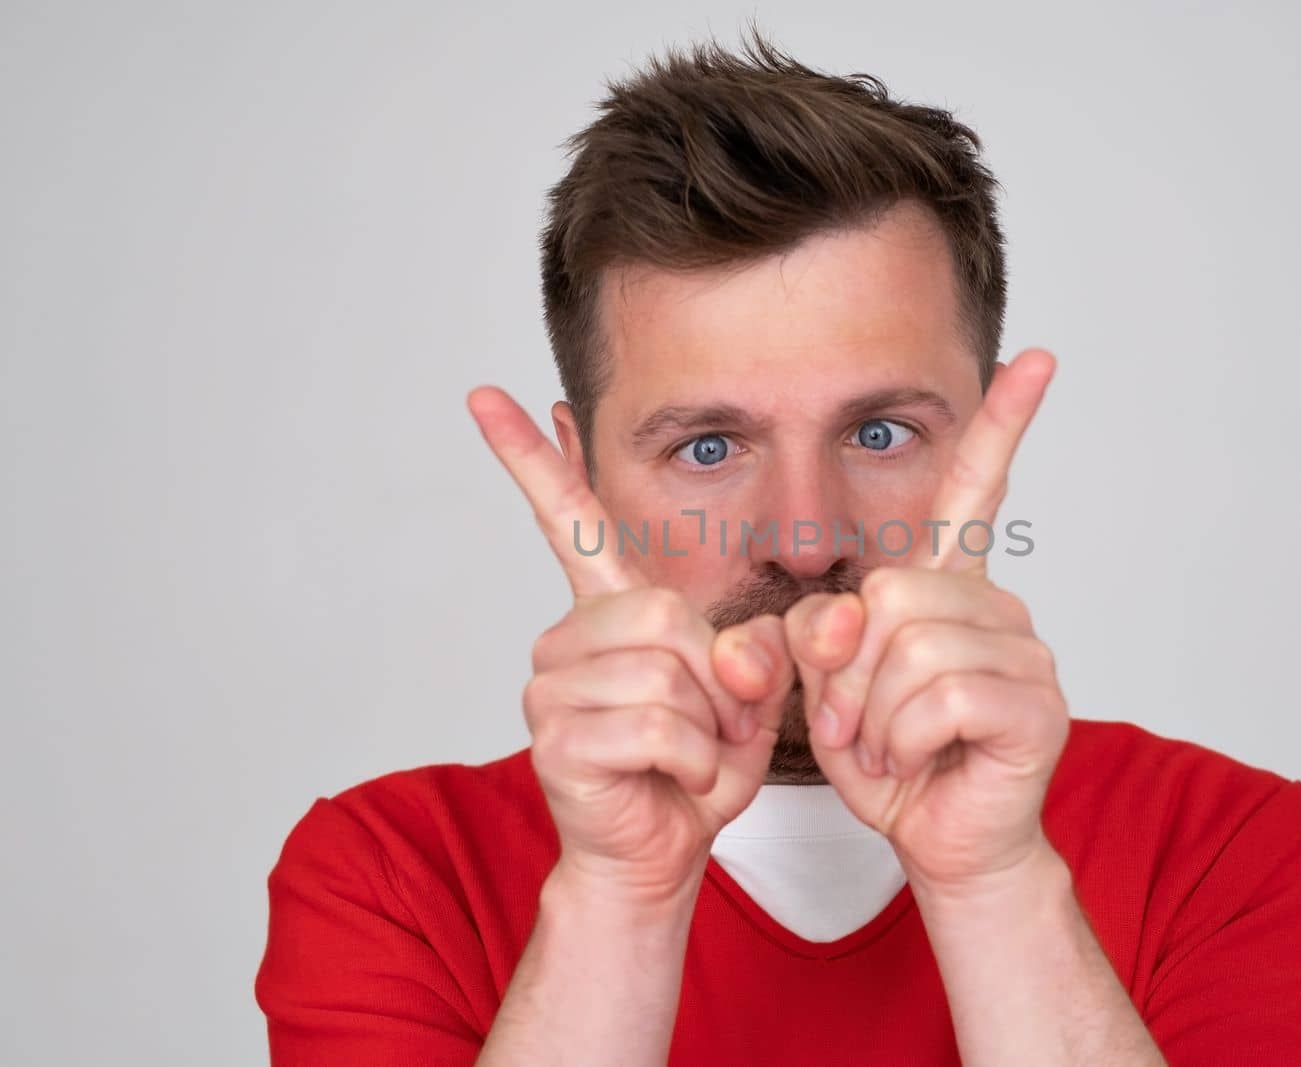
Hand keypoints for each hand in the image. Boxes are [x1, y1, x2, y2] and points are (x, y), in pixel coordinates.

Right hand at [468, 388, 794, 903]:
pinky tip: (678, 778)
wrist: (662, 849)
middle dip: (718, 678)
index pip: (566, 517)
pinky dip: (694, 759)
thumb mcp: (750, 695)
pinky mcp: (555, 737)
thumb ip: (759, 651)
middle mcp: (568, 636)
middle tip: (721, 722)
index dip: (528, 456)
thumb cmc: (696, 766)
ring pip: (667, 674)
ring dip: (710, 727)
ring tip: (692, 754)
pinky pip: (657, 725)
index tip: (484, 395)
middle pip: (667, 614)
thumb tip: (734, 647)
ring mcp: (552, 685)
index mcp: (609, 611)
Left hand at [784, 349, 1069, 893]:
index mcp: (948, 590)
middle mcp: (995, 608)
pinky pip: (938, 695)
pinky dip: (902, 739)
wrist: (942, 840)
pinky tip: (918, 761)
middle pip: (890, 592)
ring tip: (888, 747)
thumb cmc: (891, 760)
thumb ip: (816, 636)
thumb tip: (840, 612)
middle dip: (846, 673)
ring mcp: (1025, 654)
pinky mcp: (1036, 704)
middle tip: (854, 724)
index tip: (1037, 359)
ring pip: (909, 647)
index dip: (1004, 427)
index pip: (976, 493)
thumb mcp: (826, 690)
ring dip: (872, 715)